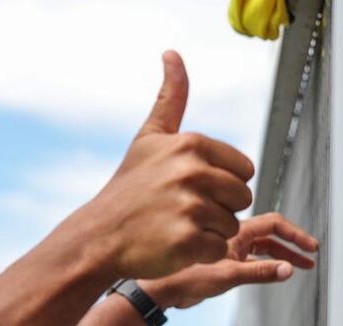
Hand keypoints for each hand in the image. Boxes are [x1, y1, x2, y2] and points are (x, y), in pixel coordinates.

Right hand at [79, 51, 256, 280]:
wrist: (99, 236)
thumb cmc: (128, 188)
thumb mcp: (149, 138)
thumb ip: (170, 98)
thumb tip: (172, 54)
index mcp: (191, 145)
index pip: (243, 170)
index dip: (221, 183)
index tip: (188, 188)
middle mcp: (192, 173)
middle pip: (241, 198)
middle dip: (218, 209)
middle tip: (181, 212)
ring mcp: (190, 208)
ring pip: (231, 226)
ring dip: (209, 233)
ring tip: (174, 227)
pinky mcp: (187, 242)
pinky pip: (219, 249)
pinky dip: (200, 254)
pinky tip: (174, 246)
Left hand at [138, 213, 316, 308]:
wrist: (160, 291)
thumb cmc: (183, 278)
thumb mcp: (227, 276)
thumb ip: (259, 273)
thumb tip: (288, 270)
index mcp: (233, 231)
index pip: (273, 224)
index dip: (294, 234)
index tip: (311, 247)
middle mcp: (231, 236)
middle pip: (271, 235)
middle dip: (292, 245)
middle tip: (311, 257)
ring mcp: (227, 249)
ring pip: (262, 248)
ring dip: (282, 255)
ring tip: (301, 266)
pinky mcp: (223, 263)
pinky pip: (252, 260)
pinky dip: (267, 265)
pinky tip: (278, 272)